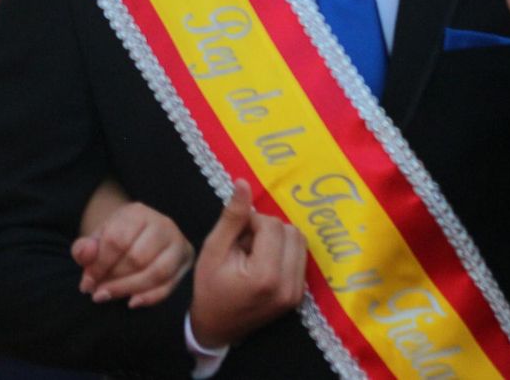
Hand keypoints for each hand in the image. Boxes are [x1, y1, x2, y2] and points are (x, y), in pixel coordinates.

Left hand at [72, 201, 193, 307]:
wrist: (143, 238)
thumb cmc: (117, 240)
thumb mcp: (97, 240)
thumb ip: (84, 248)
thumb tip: (86, 254)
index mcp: (136, 213)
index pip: (117, 240)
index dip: (99, 265)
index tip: (87, 284)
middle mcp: (162, 224)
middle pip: (137, 258)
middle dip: (114, 280)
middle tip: (98, 293)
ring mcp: (178, 243)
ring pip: (157, 273)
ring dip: (130, 289)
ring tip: (110, 297)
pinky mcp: (186, 262)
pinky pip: (169, 285)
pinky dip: (149, 297)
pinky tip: (131, 302)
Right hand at [188, 180, 306, 349]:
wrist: (215, 327)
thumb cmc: (209, 287)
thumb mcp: (213, 249)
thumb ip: (232, 216)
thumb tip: (244, 183)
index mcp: (265, 275)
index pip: (272, 225)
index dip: (251, 222)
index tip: (235, 237)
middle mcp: (288, 285)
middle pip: (290, 231)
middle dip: (267, 229)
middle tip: (245, 245)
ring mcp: (296, 293)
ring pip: (299, 241)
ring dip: (278, 239)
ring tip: (254, 253)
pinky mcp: (299, 295)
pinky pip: (300, 257)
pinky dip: (284, 252)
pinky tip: (264, 262)